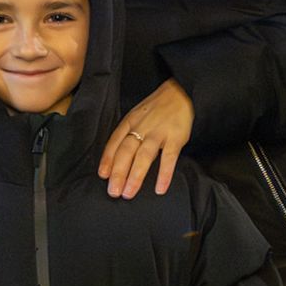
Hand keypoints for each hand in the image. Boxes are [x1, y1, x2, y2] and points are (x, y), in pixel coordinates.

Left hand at [100, 78, 194, 198]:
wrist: (182, 92)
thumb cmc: (157, 108)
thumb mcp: (138, 115)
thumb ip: (129, 133)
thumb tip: (119, 158)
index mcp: (130, 121)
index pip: (115, 142)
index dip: (108, 159)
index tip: (103, 175)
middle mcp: (142, 127)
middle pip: (126, 151)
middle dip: (118, 173)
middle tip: (113, 191)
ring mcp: (159, 133)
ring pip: (144, 156)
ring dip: (135, 176)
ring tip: (129, 192)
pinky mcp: (176, 137)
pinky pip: (169, 158)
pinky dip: (164, 174)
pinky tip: (160, 188)